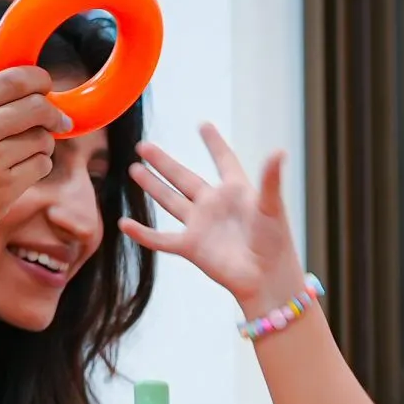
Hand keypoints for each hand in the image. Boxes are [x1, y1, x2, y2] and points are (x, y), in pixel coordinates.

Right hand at [0, 66, 67, 277]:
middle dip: (52, 113)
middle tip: (57, 121)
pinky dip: (38, 168)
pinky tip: (18, 175)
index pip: (13, 79)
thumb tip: (23, 93)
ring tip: (21, 155)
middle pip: (36, 106)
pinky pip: (42, 166)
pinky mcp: (3, 191)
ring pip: (43, 138)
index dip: (39, 80)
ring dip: (42, 145)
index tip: (46, 86)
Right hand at [120, 124, 306, 311]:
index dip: (214, 144)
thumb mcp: (272, 207)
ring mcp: (200, 225)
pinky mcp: (191, 246)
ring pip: (169, 200)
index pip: (224, 161)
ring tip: (134, 168)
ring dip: (152, 185)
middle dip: (164, 162)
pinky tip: (124, 223)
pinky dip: (142, 233)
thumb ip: (270, 179)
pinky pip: (161, 239)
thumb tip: (279, 151)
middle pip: (184, 177)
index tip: (203, 125)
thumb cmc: (275, 243)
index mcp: (236, 191)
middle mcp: (214, 205)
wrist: (266, 278)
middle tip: (143, 145)